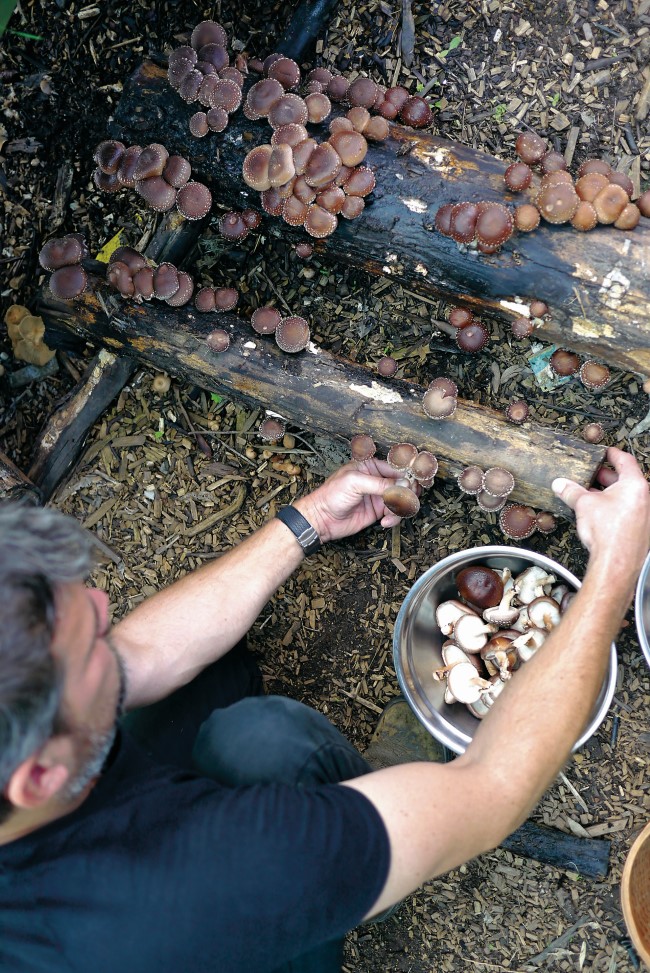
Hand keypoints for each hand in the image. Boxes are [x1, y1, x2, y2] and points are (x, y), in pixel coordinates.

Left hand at [294, 458, 411, 542]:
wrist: (321, 519)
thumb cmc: (331, 495)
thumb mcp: (355, 483)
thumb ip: (380, 483)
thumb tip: (403, 484)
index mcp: (370, 466)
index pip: (396, 468)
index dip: (407, 477)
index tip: (413, 486)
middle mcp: (376, 479)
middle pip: (403, 484)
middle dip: (407, 494)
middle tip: (406, 502)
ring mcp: (378, 496)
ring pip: (401, 500)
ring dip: (400, 509)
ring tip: (391, 514)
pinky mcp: (378, 511)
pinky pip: (395, 513)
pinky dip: (394, 518)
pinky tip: (385, 522)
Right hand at [552, 446, 649, 573]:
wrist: (616, 562)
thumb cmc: (608, 533)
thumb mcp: (584, 504)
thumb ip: (571, 491)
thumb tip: (561, 485)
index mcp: (635, 485)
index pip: (625, 461)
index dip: (612, 454)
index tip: (606, 452)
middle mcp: (645, 498)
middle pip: (626, 479)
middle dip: (607, 476)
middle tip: (594, 474)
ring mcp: (645, 514)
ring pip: (626, 496)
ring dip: (610, 493)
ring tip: (592, 494)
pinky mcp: (641, 529)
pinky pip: (628, 510)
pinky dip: (614, 507)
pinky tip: (599, 513)